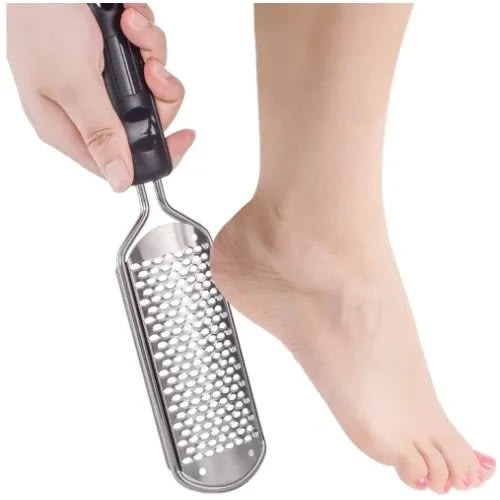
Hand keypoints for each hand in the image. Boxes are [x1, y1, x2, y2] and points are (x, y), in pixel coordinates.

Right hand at [7, 3, 194, 190]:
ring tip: (132, 28)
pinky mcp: (115, 55)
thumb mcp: (73, 83)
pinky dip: (145, 35)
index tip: (183, 138)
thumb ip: (101, 131)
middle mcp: (86, 107)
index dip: (155, 152)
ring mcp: (102, 80)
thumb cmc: (42, 17)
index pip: (118, 161)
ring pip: (153, 88)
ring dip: (152, 55)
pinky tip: (128, 17)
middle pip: (145, 122)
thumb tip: (118, 180)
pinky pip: (148, 57)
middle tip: (151, 71)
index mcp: (66, 126)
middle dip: (158, 93)